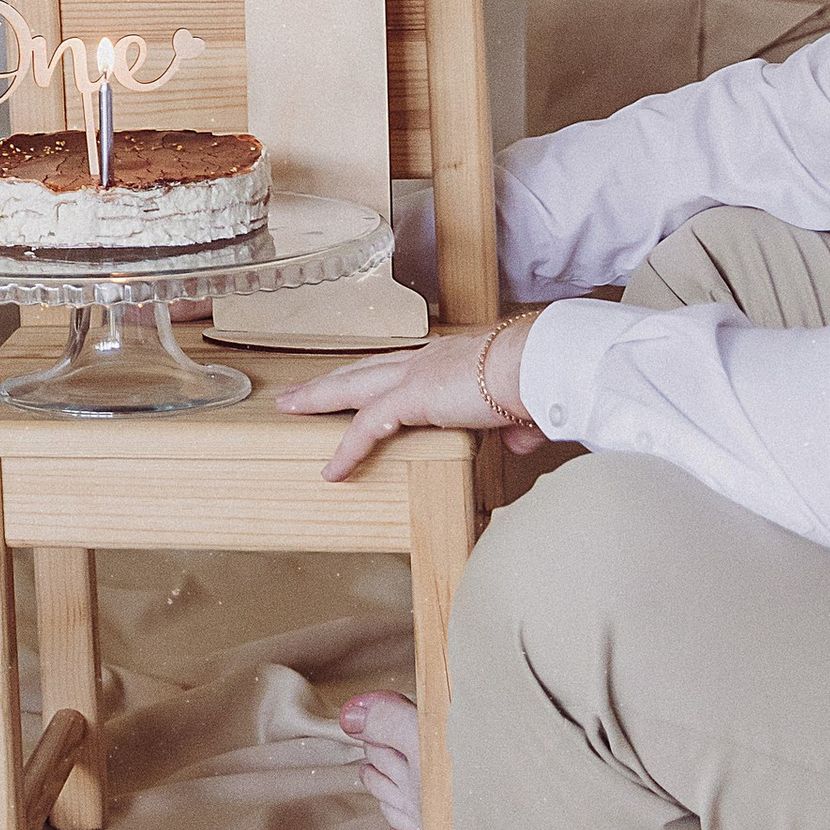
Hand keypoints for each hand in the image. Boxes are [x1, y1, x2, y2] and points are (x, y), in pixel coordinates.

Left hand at [273, 317, 540, 482]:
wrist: (541, 363)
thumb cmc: (540, 377)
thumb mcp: (525, 407)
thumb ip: (516, 425)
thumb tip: (523, 440)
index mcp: (449, 359)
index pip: (400, 368)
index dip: (374, 376)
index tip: (357, 383)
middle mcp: (425, 360)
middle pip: (362, 369)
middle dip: (329, 380)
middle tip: (298, 389)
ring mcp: (414, 375)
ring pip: (351, 387)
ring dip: (317, 398)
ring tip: (287, 407)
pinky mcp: (411, 397)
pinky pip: (367, 427)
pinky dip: (347, 450)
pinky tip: (332, 470)